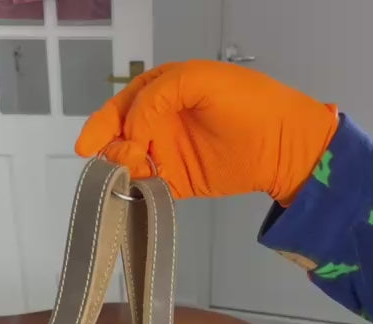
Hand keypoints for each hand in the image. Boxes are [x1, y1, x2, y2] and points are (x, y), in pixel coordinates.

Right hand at [75, 59, 337, 203]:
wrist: (283, 146)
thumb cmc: (247, 104)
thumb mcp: (200, 80)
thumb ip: (159, 94)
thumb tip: (133, 129)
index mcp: (163, 93)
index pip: (123, 107)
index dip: (103, 124)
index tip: (89, 145)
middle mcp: (160, 123)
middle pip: (120, 137)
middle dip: (112, 148)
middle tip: (120, 159)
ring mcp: (168, 154)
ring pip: (130, 164)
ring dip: (124, 169)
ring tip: (136, 171)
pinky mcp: (179, 183)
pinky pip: (149, 188)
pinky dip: (138, 192)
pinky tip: (138, 192)